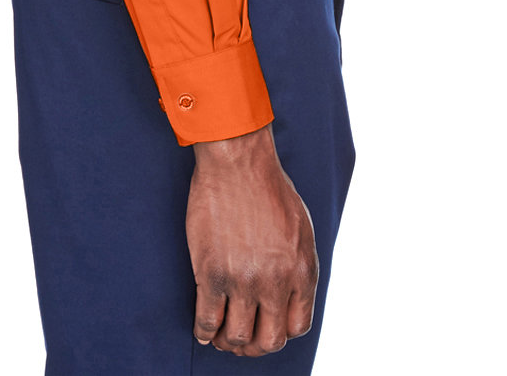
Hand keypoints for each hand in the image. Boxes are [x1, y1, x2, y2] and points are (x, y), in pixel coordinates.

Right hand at [186, 122, 318, 356]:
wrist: (238, 160)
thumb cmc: (268, 185)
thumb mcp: (300, 227)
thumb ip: (298, 264)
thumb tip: (290, 293)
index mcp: (302, 270)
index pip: (298, 327)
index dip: (281, 331)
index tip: (268, 326)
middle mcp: (276, 282)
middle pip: (269, 340)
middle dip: (256, 346)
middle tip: (243, 338)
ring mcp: (243, 280)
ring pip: (238, 337)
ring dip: (230, 342)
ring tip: (222, 334)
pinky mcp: (212, 273)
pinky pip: (208, 320)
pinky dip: (205, 333)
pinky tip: (204, 329)